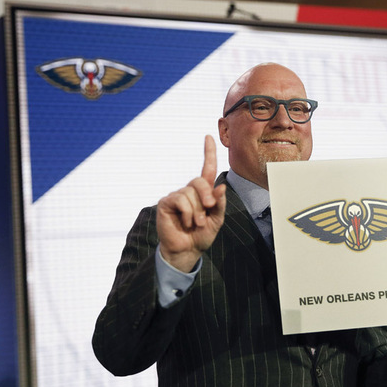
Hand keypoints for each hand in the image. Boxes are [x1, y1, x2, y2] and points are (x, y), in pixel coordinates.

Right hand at [156, 135, 226, 271]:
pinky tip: (185, 222)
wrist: (187, 250)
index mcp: (203, 192)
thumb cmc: (201, 235)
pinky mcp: (166, 202)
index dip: (208, 153)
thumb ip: (219, 204)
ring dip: (197, 211)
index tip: (208, 136)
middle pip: (199, 181)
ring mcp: (177, 195)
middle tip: (208, 210)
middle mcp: (189, 190)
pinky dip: (187, 213)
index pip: (206, 169)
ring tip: (195, 224)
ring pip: (191, 193)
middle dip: (207, 196)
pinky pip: (180, 200)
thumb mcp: (216, 220)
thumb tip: (220, 186)